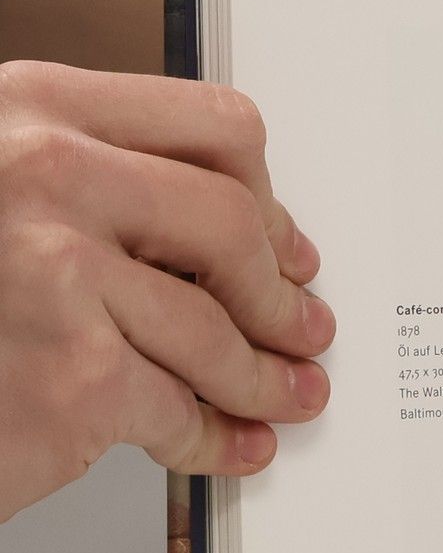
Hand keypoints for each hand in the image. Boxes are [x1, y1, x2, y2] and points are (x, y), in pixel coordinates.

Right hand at [0, 61, 333, 521]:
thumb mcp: (2, 199)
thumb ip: (95, 187)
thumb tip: (240, 229)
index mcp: (29, 108)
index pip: (210, 126)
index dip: (265, 197)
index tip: (286, 242)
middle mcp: (40, 174)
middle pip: (231, 225)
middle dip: (279, 292)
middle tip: (303, 326)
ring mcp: (55, 273)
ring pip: (216, 328)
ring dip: (265, 376)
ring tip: (287, 394)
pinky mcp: (72, 377)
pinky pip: (179, 410)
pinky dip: (213, 439)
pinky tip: (228, 444)